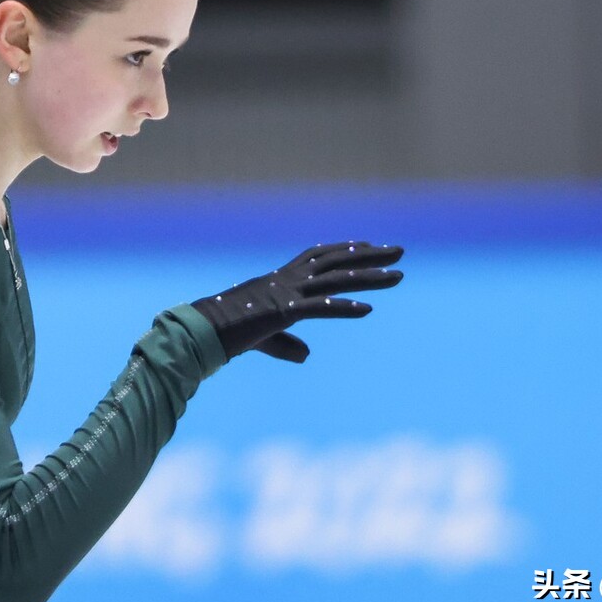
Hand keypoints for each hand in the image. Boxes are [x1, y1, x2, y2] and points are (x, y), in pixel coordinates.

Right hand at [190, 242, 403, 362]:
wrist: (202, 331)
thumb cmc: (227, 332)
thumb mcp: (265, 338)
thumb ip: (288, 344)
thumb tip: (307, 356)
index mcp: (281, 280)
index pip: (319, 257)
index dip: (346, 249)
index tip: (369, 245)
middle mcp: (287, 280)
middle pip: (336, 261)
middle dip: (370, 255)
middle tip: (400, 251)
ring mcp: (286, 293)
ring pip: (335, 280)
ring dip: (368, 277)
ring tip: (398, 277)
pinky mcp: (282, 312)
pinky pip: (319, 308)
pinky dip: (344, 307)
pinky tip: (367, 310)